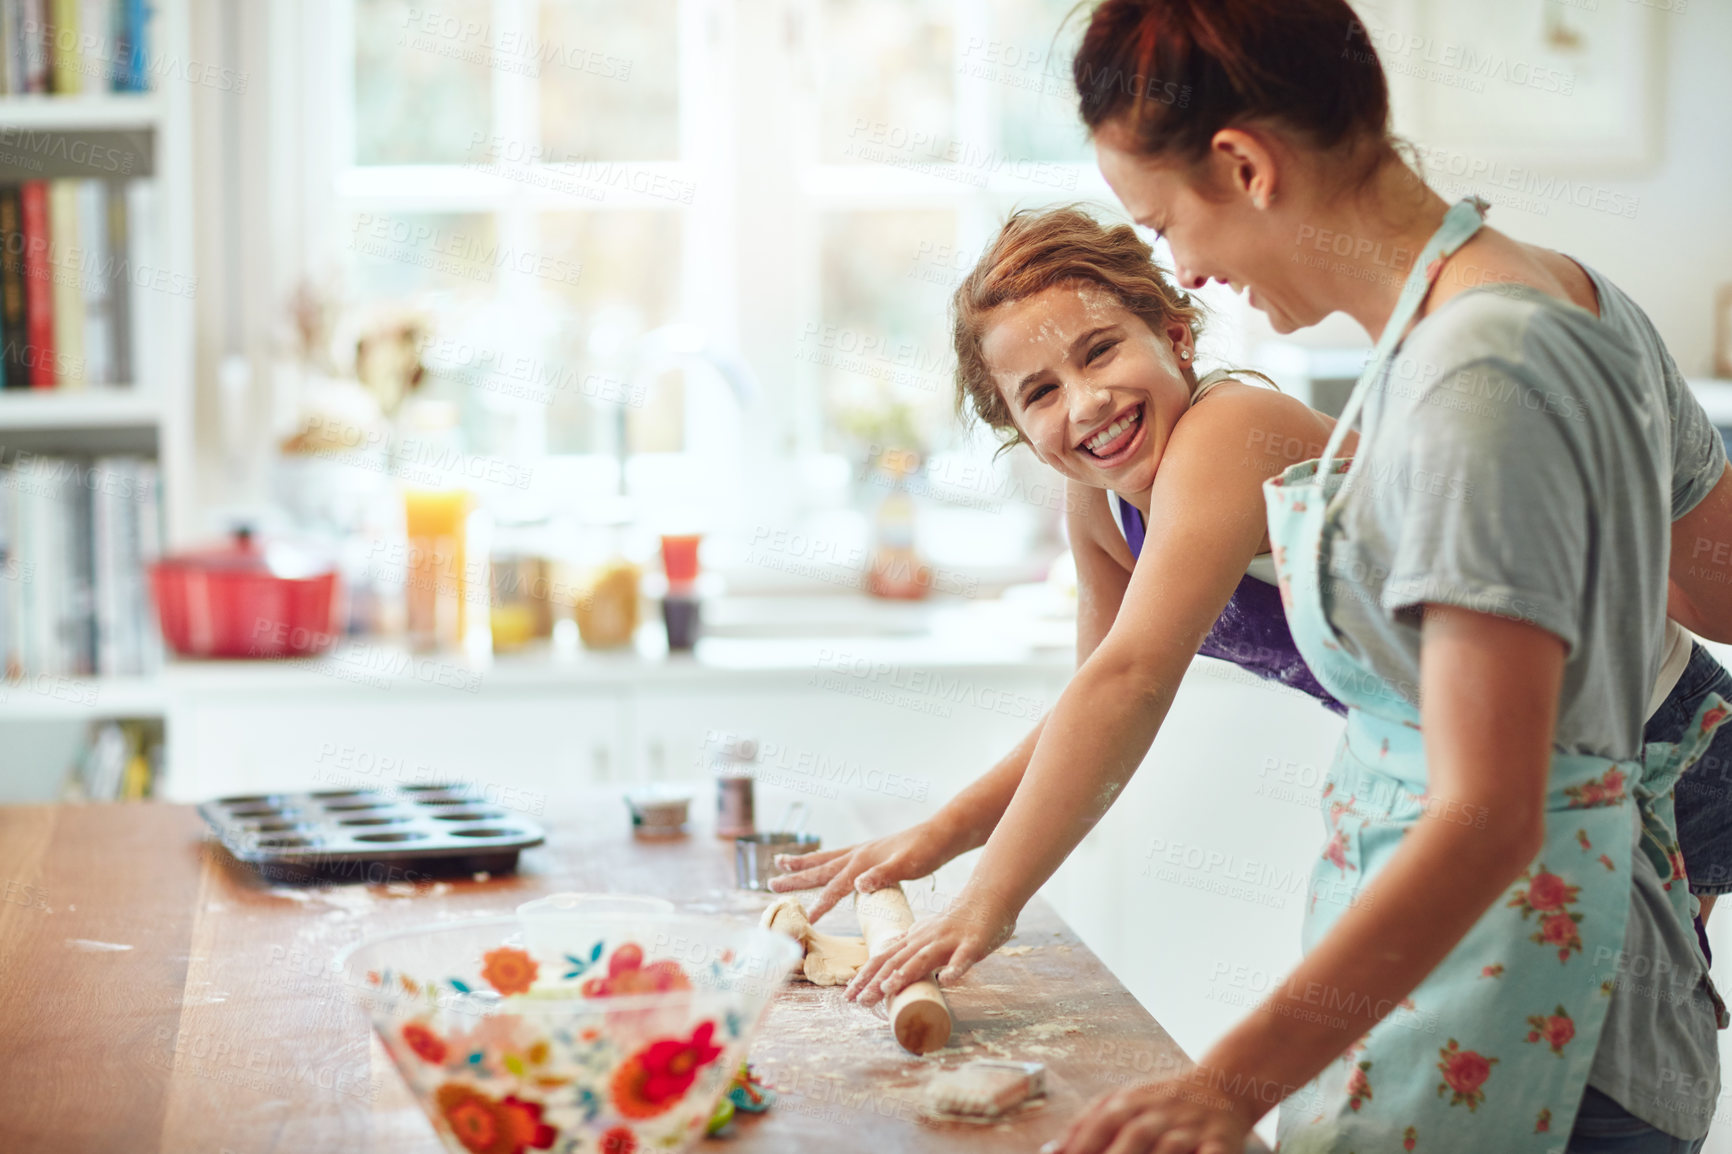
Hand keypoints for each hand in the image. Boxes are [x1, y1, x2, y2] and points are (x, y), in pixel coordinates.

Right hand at [769, 821, 959, 920]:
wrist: (942, 834)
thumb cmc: (927, 851)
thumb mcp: (908, 865)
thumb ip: (883, 875)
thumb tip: (857, 886)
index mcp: (863, 860)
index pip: (835, 887)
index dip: (821, 904)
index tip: (805, 919)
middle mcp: (858, 854)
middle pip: (820, 868)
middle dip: (796, 877)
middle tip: (771, 882)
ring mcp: (863, 851)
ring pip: (825, 859)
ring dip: (804, 863)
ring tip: (782, 861)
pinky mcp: (871, 852)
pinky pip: (839, 858)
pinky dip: (825, 861)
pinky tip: (825, 865)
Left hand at [843, 886, 1015, 1005]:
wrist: (987, 897)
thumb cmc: (957, 921)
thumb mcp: (927, 934)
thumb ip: (910, 948)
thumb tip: (890, 964)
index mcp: (913, 939)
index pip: (883, 959)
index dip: (865, 977)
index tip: (848, 995)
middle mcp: (925, 939)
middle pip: (896, 961)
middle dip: (875, 982)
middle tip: (857, 1001)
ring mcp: (948, 941)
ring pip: (923, 958)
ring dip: (904, 974)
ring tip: (887, 989)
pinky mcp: (972, 944)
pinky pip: (962, 958)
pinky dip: (954, 969)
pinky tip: (946, 980)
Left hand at [1042, 1074, 1256, 1153]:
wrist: (1223, 1085)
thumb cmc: (1161, 1103)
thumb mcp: (1123, 1102)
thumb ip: (1086, 1126)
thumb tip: (1049, 1152)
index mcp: (1133, 1101)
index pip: (1103, 1120)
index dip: (1083, 1144)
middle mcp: (1162, 1112)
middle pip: (1135, 1134)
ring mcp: (1192, 1128)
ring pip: (1171, 1148)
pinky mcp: (1222, 1143)